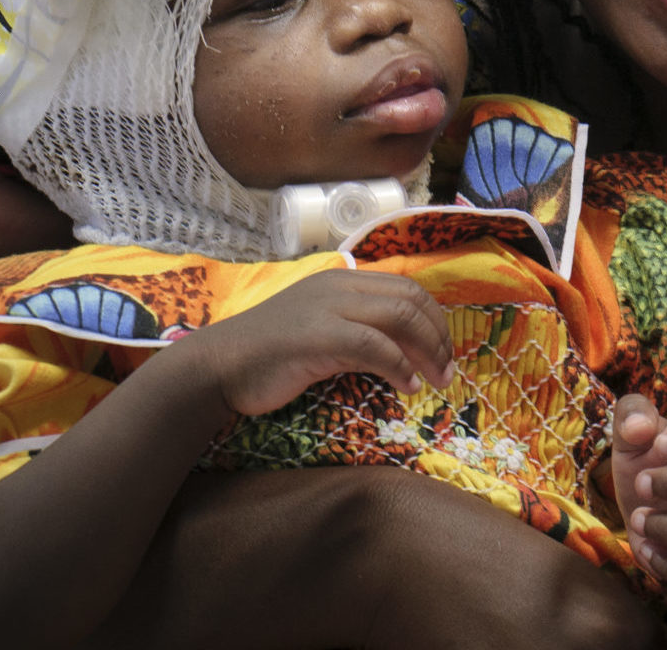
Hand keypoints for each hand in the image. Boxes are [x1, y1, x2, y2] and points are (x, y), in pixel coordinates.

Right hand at [174, 270, 453, 415]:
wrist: (218, 367)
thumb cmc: (267, 356)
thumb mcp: (318, 328)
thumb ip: (354, 327)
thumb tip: (400, 348)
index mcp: (341, 280)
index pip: (406, 288)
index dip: (434, 319)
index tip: (443, 351)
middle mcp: (339, 286)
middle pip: (411, 300)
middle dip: (438, 336)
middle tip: (448, 370)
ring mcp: (328, 308)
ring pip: (400, 318)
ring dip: (428, 352)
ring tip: (437, 381)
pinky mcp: (318, 336)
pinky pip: (375, 347)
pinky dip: (399, 367)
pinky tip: (407, 387)